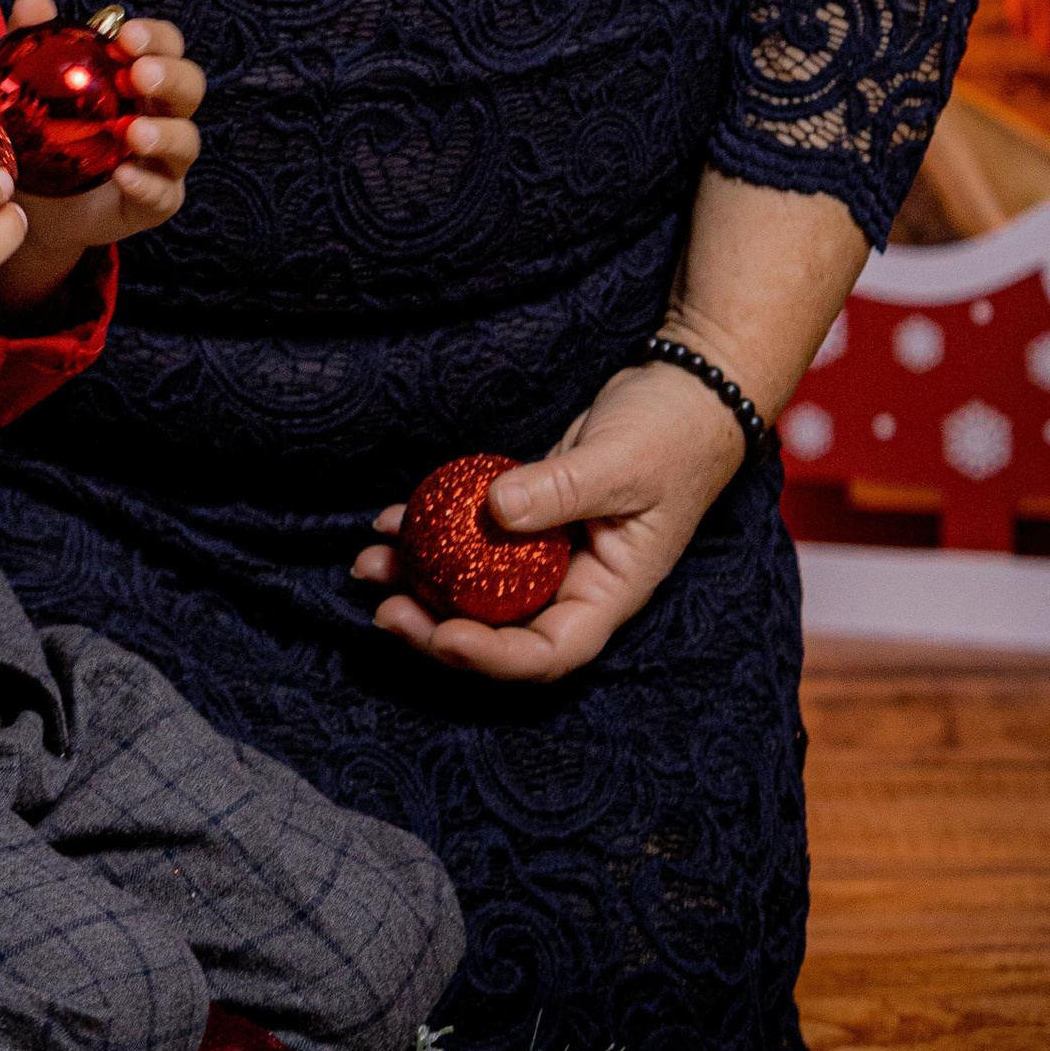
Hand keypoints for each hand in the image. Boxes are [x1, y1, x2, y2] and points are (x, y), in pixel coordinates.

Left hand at [0, 0, 204, 312]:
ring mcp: (162, 160)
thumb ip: (33, 40)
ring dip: (165, 133)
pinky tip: (124, 176)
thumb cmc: (37, 135)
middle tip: (139, 75)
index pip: (165, 46)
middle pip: (189, 87)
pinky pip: (164, 193)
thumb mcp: (26, 86)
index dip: (156, 37)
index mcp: (137, 77)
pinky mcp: (154, 202)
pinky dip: (148, 184)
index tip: (126, 36)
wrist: (27, 203)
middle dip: (170, 76)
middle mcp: (159, 114)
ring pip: (187, 141)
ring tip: (133, 132)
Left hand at [352, 364, 747, 683]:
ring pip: (475, 585)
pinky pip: (470, 537)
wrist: (682, 394)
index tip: (443, 636)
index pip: (549, 651)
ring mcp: (545, 554)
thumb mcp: (622, 463)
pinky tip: (390, 521)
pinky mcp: (524, 517)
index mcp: (607, 594)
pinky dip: (431, 532)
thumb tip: (494, 512)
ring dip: (419, 581)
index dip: (493, 656)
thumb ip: (562, 489)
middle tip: (383, 609)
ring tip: (366, 564)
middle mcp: (572, 585)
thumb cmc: (670, 434)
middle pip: (499, 629)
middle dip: (437, 630)